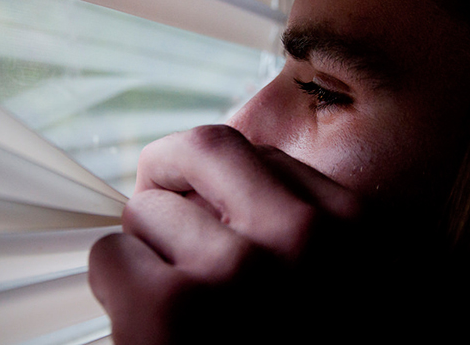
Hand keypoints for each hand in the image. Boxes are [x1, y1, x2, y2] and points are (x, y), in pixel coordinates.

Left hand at [87, 125, 365, 344]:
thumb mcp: (347, 287)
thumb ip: (314, 238)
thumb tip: (233, 198)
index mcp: (359, 232)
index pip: (264, 157)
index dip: (223, 180)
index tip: (207, 201)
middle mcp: (303, 238)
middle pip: (203, 147)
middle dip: (171, 171)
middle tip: (157, 196)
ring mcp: (237, 271)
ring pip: (148, 207)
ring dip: (146, 244)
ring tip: (167, 292)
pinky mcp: (170, 313)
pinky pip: (110, 255)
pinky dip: (115, 282)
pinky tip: (144, 322)